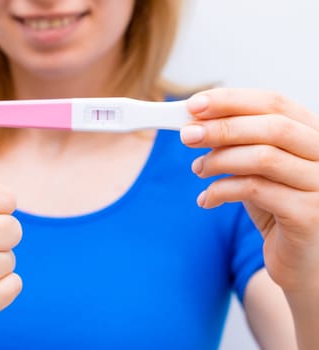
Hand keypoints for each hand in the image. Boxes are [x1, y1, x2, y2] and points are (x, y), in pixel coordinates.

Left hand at [180, 88, 318, 293]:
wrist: (304, 263)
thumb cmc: (278, 209)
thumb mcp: (259, 171)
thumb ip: (239, 146)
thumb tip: (197, 124)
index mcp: (314, 135)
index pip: (275, 103)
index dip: (232, 100)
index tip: (195, 104)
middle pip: (272, 127)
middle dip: (222, 127)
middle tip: (187, 135)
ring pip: (264, 157)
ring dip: (219, 160)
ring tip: (197, 169)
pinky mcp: (309, 215)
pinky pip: (256, 191)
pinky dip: (221, 191)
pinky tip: (205, 200)